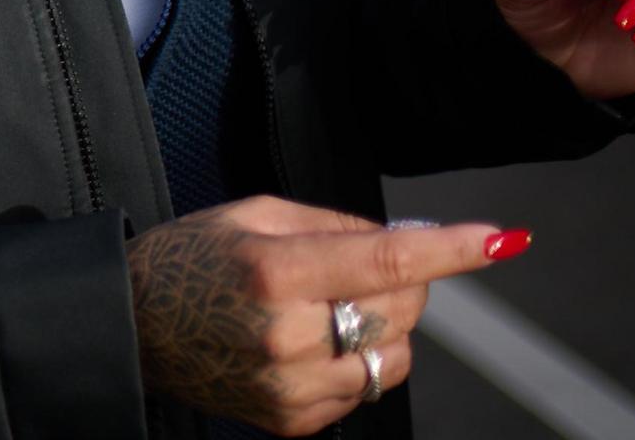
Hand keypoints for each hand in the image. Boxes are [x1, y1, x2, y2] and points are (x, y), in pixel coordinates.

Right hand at [126, 197, 521, 434]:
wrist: (134, 324)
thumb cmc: (190, 259)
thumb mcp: (252, 214)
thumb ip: (333, 223)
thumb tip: (407, 238)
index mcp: (274, 270)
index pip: (386, 260)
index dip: (450, 250)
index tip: (500, 240)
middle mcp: (288, 334)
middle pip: (401, 308)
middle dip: (401, 282)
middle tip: (352, 268)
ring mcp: (293, 386)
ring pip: (394, 356)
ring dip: (380, 327)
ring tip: (324, 310)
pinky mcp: (294, 419)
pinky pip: (365, 391)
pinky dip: (353, 362)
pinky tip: (307, 344)